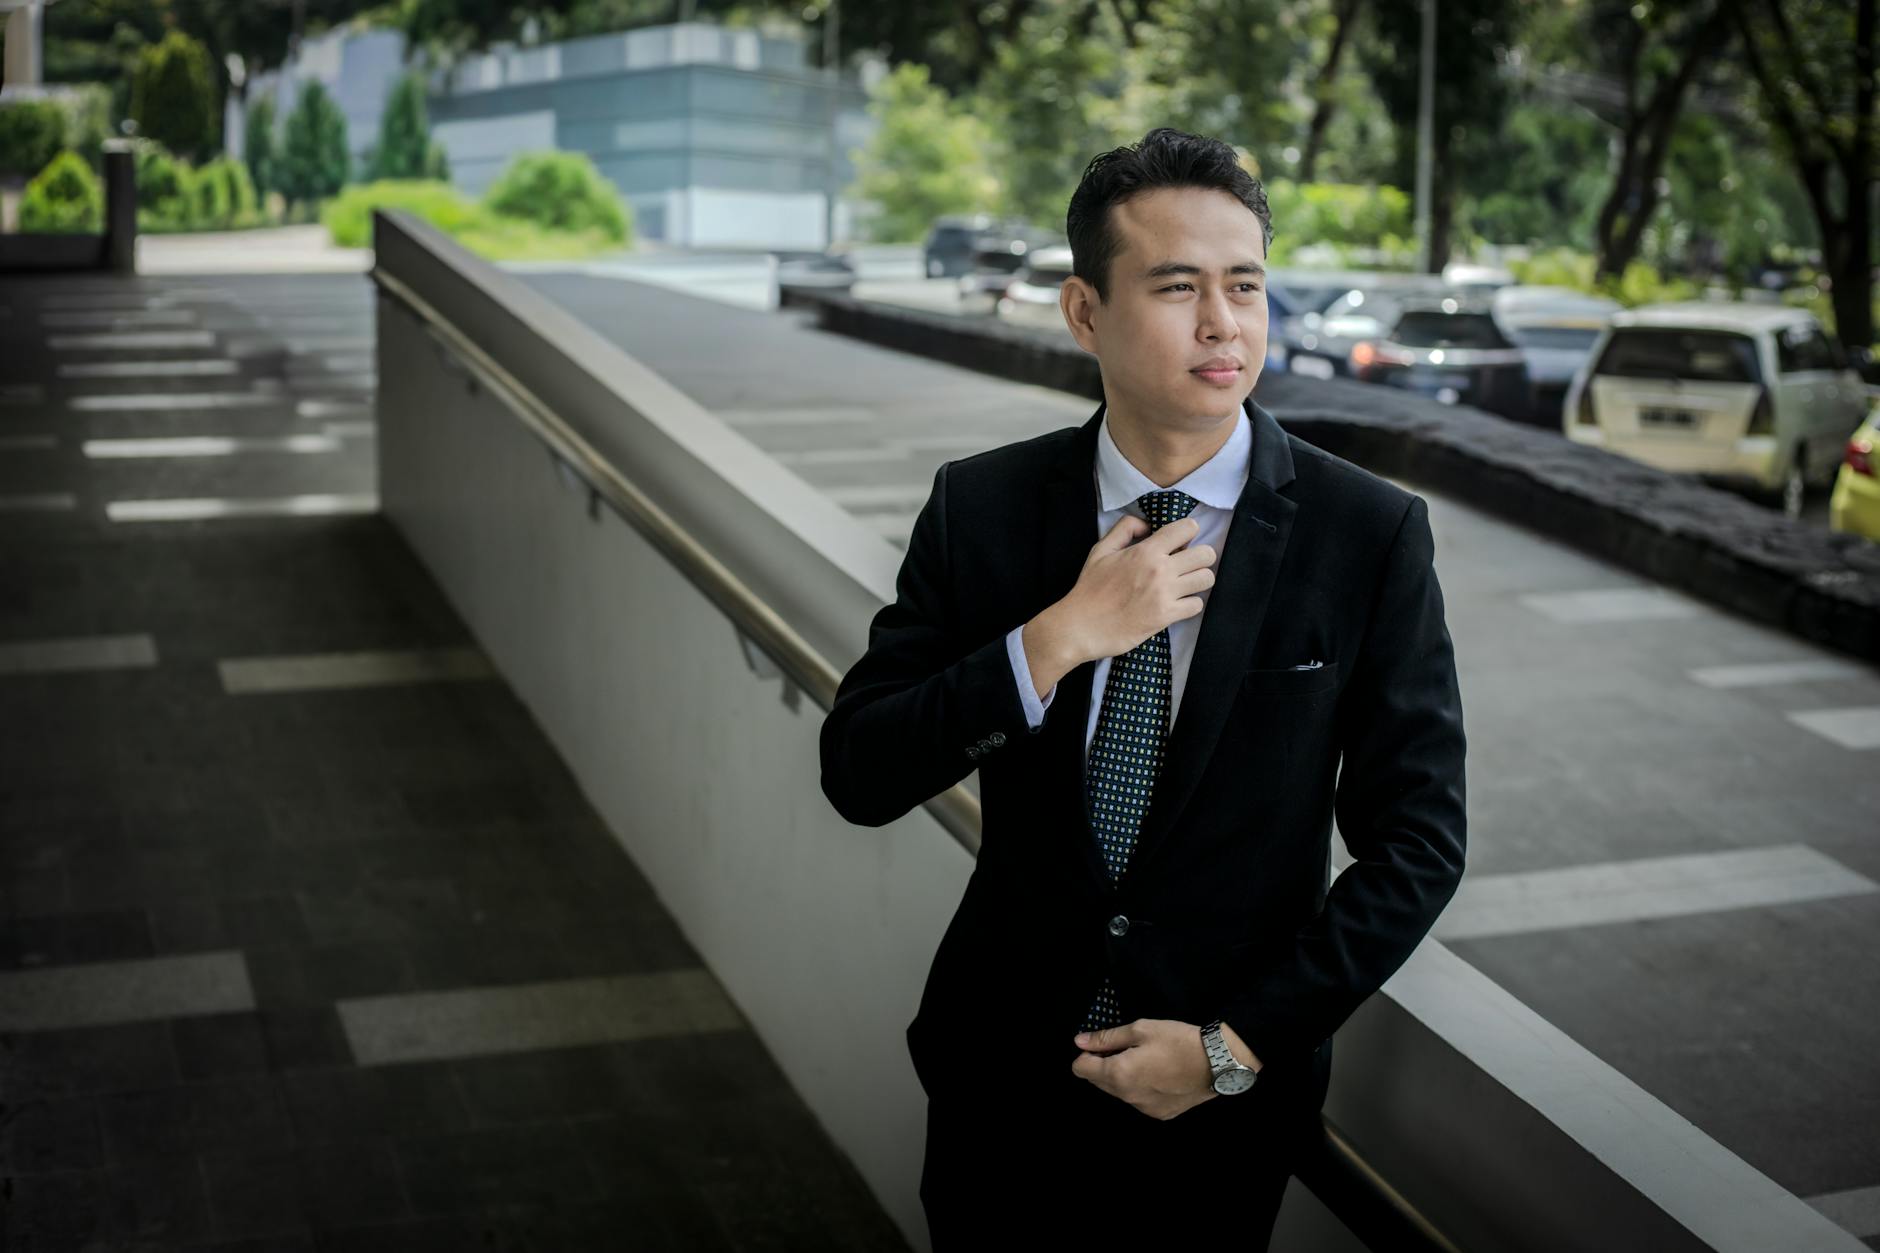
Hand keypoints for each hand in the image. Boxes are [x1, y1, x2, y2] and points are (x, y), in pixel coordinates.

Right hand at [1060, 514, 1216, 663]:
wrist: (1080, 626)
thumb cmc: (1089, 589)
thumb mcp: (1100, 550)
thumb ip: (1125, 529)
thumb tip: (1147, 525)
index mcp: (1145, 551)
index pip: (1188, 528)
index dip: (1187, 532)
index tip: (1179, 542)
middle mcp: (1160, 570)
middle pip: (1206, 554)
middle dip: (1199, 557)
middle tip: (1185, 565)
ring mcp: (1165, 594)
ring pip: (1206, 579)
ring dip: (1197, 580)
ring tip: (1183, 584)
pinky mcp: (1166, 617)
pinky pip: (1197, 605)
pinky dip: (1189, 604)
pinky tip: (1176, 604)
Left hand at [1070, 1018, 1241, 1120]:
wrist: (1217, 1062)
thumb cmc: (1177, 1041)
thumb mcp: (1140, 1029)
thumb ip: (1107, 1038)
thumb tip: (1080, 1041)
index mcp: (1118, 1074)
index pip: (1081, 1069)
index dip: (1088, 1053)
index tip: (1104, 1043)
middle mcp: (1127, 1097)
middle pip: (1098, 1082)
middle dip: (1104, 1064)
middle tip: (1128, 1047)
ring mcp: (1144, 1108)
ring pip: (1119, 1092)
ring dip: (1122, 1076)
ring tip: (1146, 1059)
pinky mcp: (1160, 1114)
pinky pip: (1139, 1100)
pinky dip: (1141, 1087)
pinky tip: (1159, 1074)